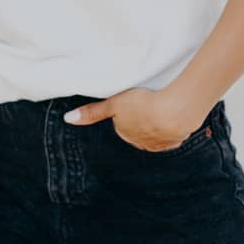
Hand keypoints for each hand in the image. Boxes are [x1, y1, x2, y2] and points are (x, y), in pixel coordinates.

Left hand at [64, 86, 206, 151]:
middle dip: (143, 117)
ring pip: (157, 131)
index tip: (135, 98)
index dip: (129, 108)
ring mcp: (159, 144)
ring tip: (163, 106)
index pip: (123, 122)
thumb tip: (67, 119)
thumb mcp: (114, 103)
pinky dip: (174, 125)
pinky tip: (174, 115)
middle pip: (139, 127)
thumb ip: (92, 112)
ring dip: (159, 121)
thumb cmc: (143, 104)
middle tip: (149, 100)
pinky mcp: (176, 140)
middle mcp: (140, 143)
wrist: (174, 111)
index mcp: (125, 133)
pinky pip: (173, 134)